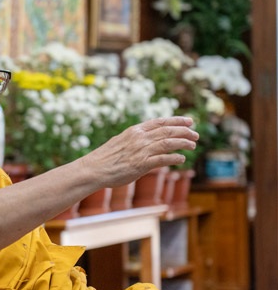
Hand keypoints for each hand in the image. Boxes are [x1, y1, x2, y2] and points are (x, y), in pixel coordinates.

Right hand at [81, 117, 198, 187]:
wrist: (94, 169)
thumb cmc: (105, 158)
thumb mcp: (120, 142)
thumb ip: (135, 140)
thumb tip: (146, 141)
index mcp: (134, 131)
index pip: (160, 122)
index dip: (177, 120)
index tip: (189, 121)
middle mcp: (139, 138)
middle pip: (168, 131)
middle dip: (185, 131)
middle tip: (196, 135)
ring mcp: (141, 151)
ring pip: (169, 142)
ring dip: (183, 143)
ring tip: (192, 145)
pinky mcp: (142, 164)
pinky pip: (164, 159)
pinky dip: (175, 158)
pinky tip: (181, 158)